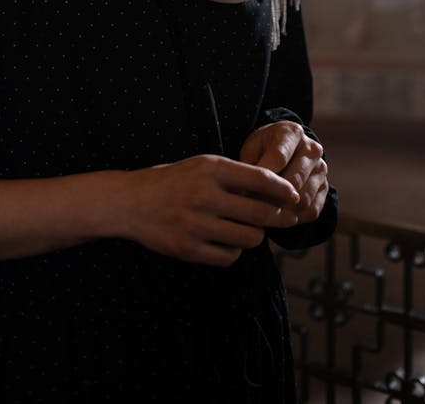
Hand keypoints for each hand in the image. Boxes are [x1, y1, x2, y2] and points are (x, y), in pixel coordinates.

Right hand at [120, 154, 299, 267]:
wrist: (131, 202)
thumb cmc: (172, 181)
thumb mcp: (201, 166)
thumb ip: (233, 176)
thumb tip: (274, 190)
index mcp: (210, 168)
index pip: (260, 179)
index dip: (282, 189)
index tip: (293, 196)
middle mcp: (205, 195)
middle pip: (261, 213)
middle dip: (276, 218)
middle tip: (281, 219)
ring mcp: (197, 224)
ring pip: (249, 238)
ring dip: (254, 236)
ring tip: (248, 230)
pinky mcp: (189, 249)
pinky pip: (229, 257)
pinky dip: (233, 252)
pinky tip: (227, 242)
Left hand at [240, 121, 328, 225]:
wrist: (284, 151)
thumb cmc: (263, 149)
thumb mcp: (252, 148)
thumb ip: (250, 166)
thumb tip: (243, 191)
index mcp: (292, 132)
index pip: (279, 157)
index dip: (262, 177)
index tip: (244, 190)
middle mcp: (312, 149)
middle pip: (294, 181)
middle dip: (271, 197)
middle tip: (252, 207)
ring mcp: (321, 170)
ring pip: (303, 199)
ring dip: (282, 210)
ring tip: (262, 212)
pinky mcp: (324, 189)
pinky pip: (311, 210)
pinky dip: (293, 217)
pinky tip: (277, 215)